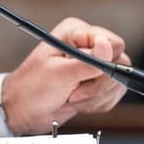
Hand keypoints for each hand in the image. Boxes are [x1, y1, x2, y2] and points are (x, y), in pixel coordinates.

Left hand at [1, 17, 130, 134]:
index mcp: (75, 32)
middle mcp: (86, 45)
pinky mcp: (97, 82)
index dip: (105, 61)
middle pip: (119, 64)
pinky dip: (97, 104)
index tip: (86, 74)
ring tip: (70, 96)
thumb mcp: (59, 74)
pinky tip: (77, 102)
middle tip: (73, 90)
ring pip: (117, 83)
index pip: (113, 42)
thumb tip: (106, 45)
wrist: (24, 111)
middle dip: (97, 84)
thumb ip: (87, 61)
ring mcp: (94, 64)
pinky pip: (113, 95)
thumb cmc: (32, 88)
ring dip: (95, 97)